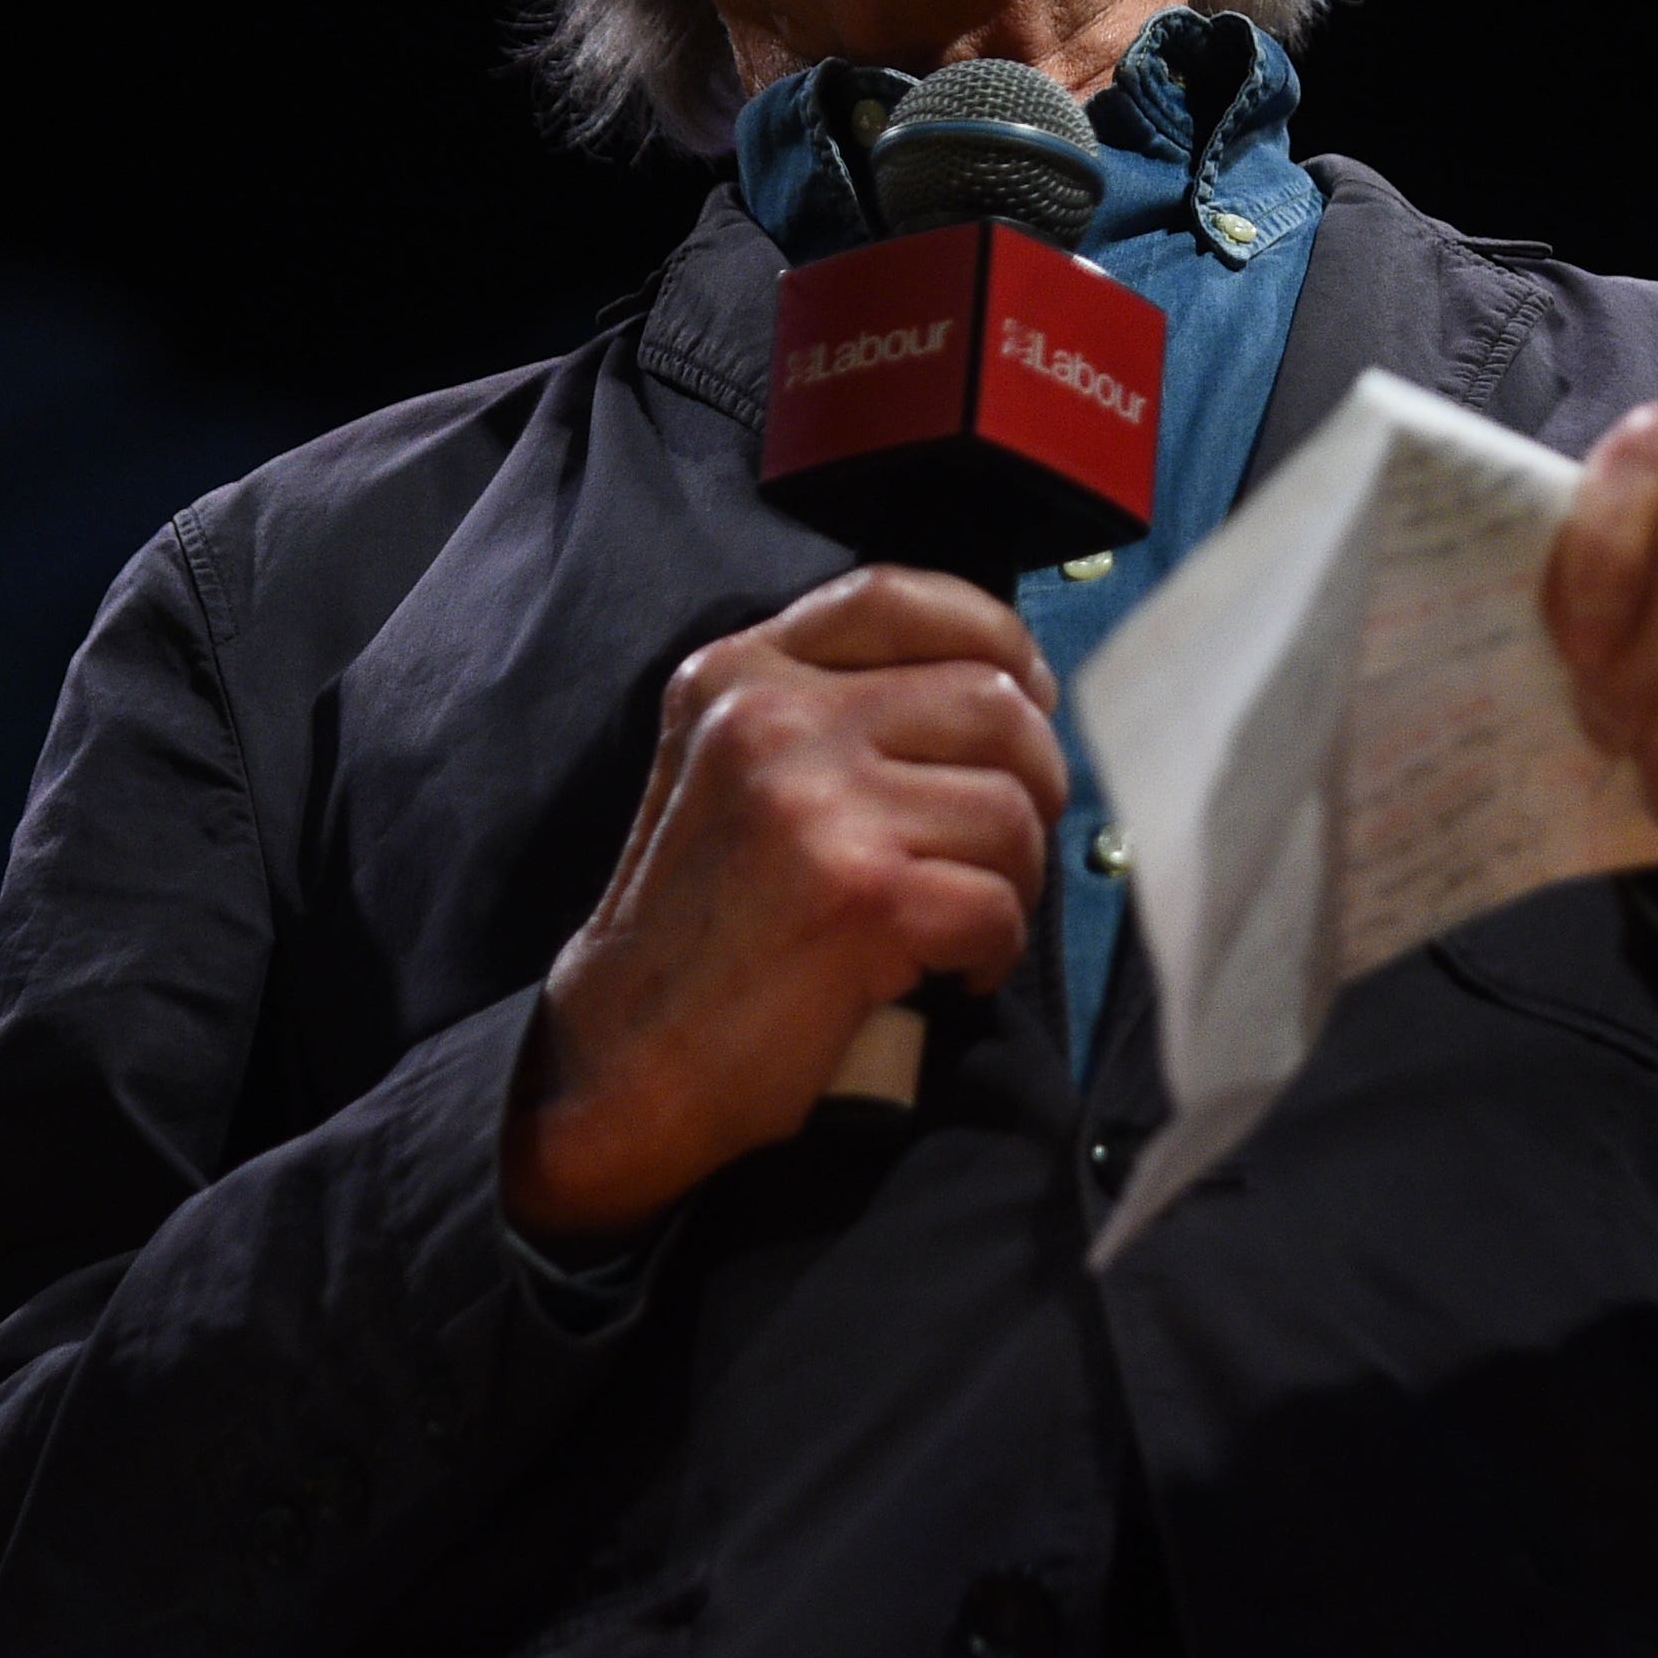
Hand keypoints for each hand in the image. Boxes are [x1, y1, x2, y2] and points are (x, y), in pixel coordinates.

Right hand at [514, 567, 1069, 1237]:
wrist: (623, 1059)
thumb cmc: (703, 925)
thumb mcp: (732, 770)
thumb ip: (833, 708)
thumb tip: (1010, 687)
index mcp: (738, 675)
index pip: (893, 597)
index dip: (993, 635)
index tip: (1030, 692)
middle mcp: (772, 720)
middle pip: (992, 702)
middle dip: (1034, 778)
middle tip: (1006, 842)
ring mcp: (815, 804)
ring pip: (1012, 808)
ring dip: (1017, 876)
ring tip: (966, 917)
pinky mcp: (861, 895)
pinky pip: (998, 904)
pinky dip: (995, 950)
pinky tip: (953, 972)